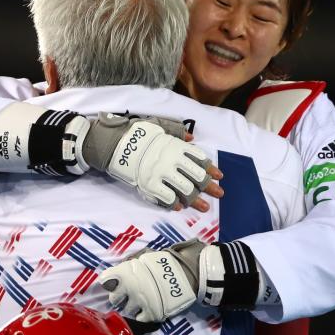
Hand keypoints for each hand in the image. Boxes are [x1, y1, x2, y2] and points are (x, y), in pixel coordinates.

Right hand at [82, 114, 222, 210]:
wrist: (115, 143)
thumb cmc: (138, 134)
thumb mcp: (159, 126)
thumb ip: (176, 131)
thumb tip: (191, 138)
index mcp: (175, 146)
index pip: (199, 158)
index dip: (211, 168)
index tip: (219, 176)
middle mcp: (171, 160)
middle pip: (197, 176)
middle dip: (209, 187)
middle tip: (218, 194)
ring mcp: (161, 173)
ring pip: (185, 189)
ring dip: (196, 200)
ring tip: (204, 207)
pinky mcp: (149, 184)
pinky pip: (167, 197)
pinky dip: (175, 203)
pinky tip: (180, 207)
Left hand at [99, 241, 203, 322]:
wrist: (188, 272)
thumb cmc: (165, 262)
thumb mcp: (144, 256)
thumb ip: (129, 263)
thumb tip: (115, 271)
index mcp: (126, 272)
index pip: (105, 281)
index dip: (108, 283)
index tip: (112, 284)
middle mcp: (129, 288)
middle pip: (114, 299)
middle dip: (119, 297)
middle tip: (127, 295)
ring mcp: (139, 302)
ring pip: (126, 310)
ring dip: (130, 307)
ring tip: (139, 302)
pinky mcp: (150, 313)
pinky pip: (139, 318)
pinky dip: (141, 315)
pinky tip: (146, 309)